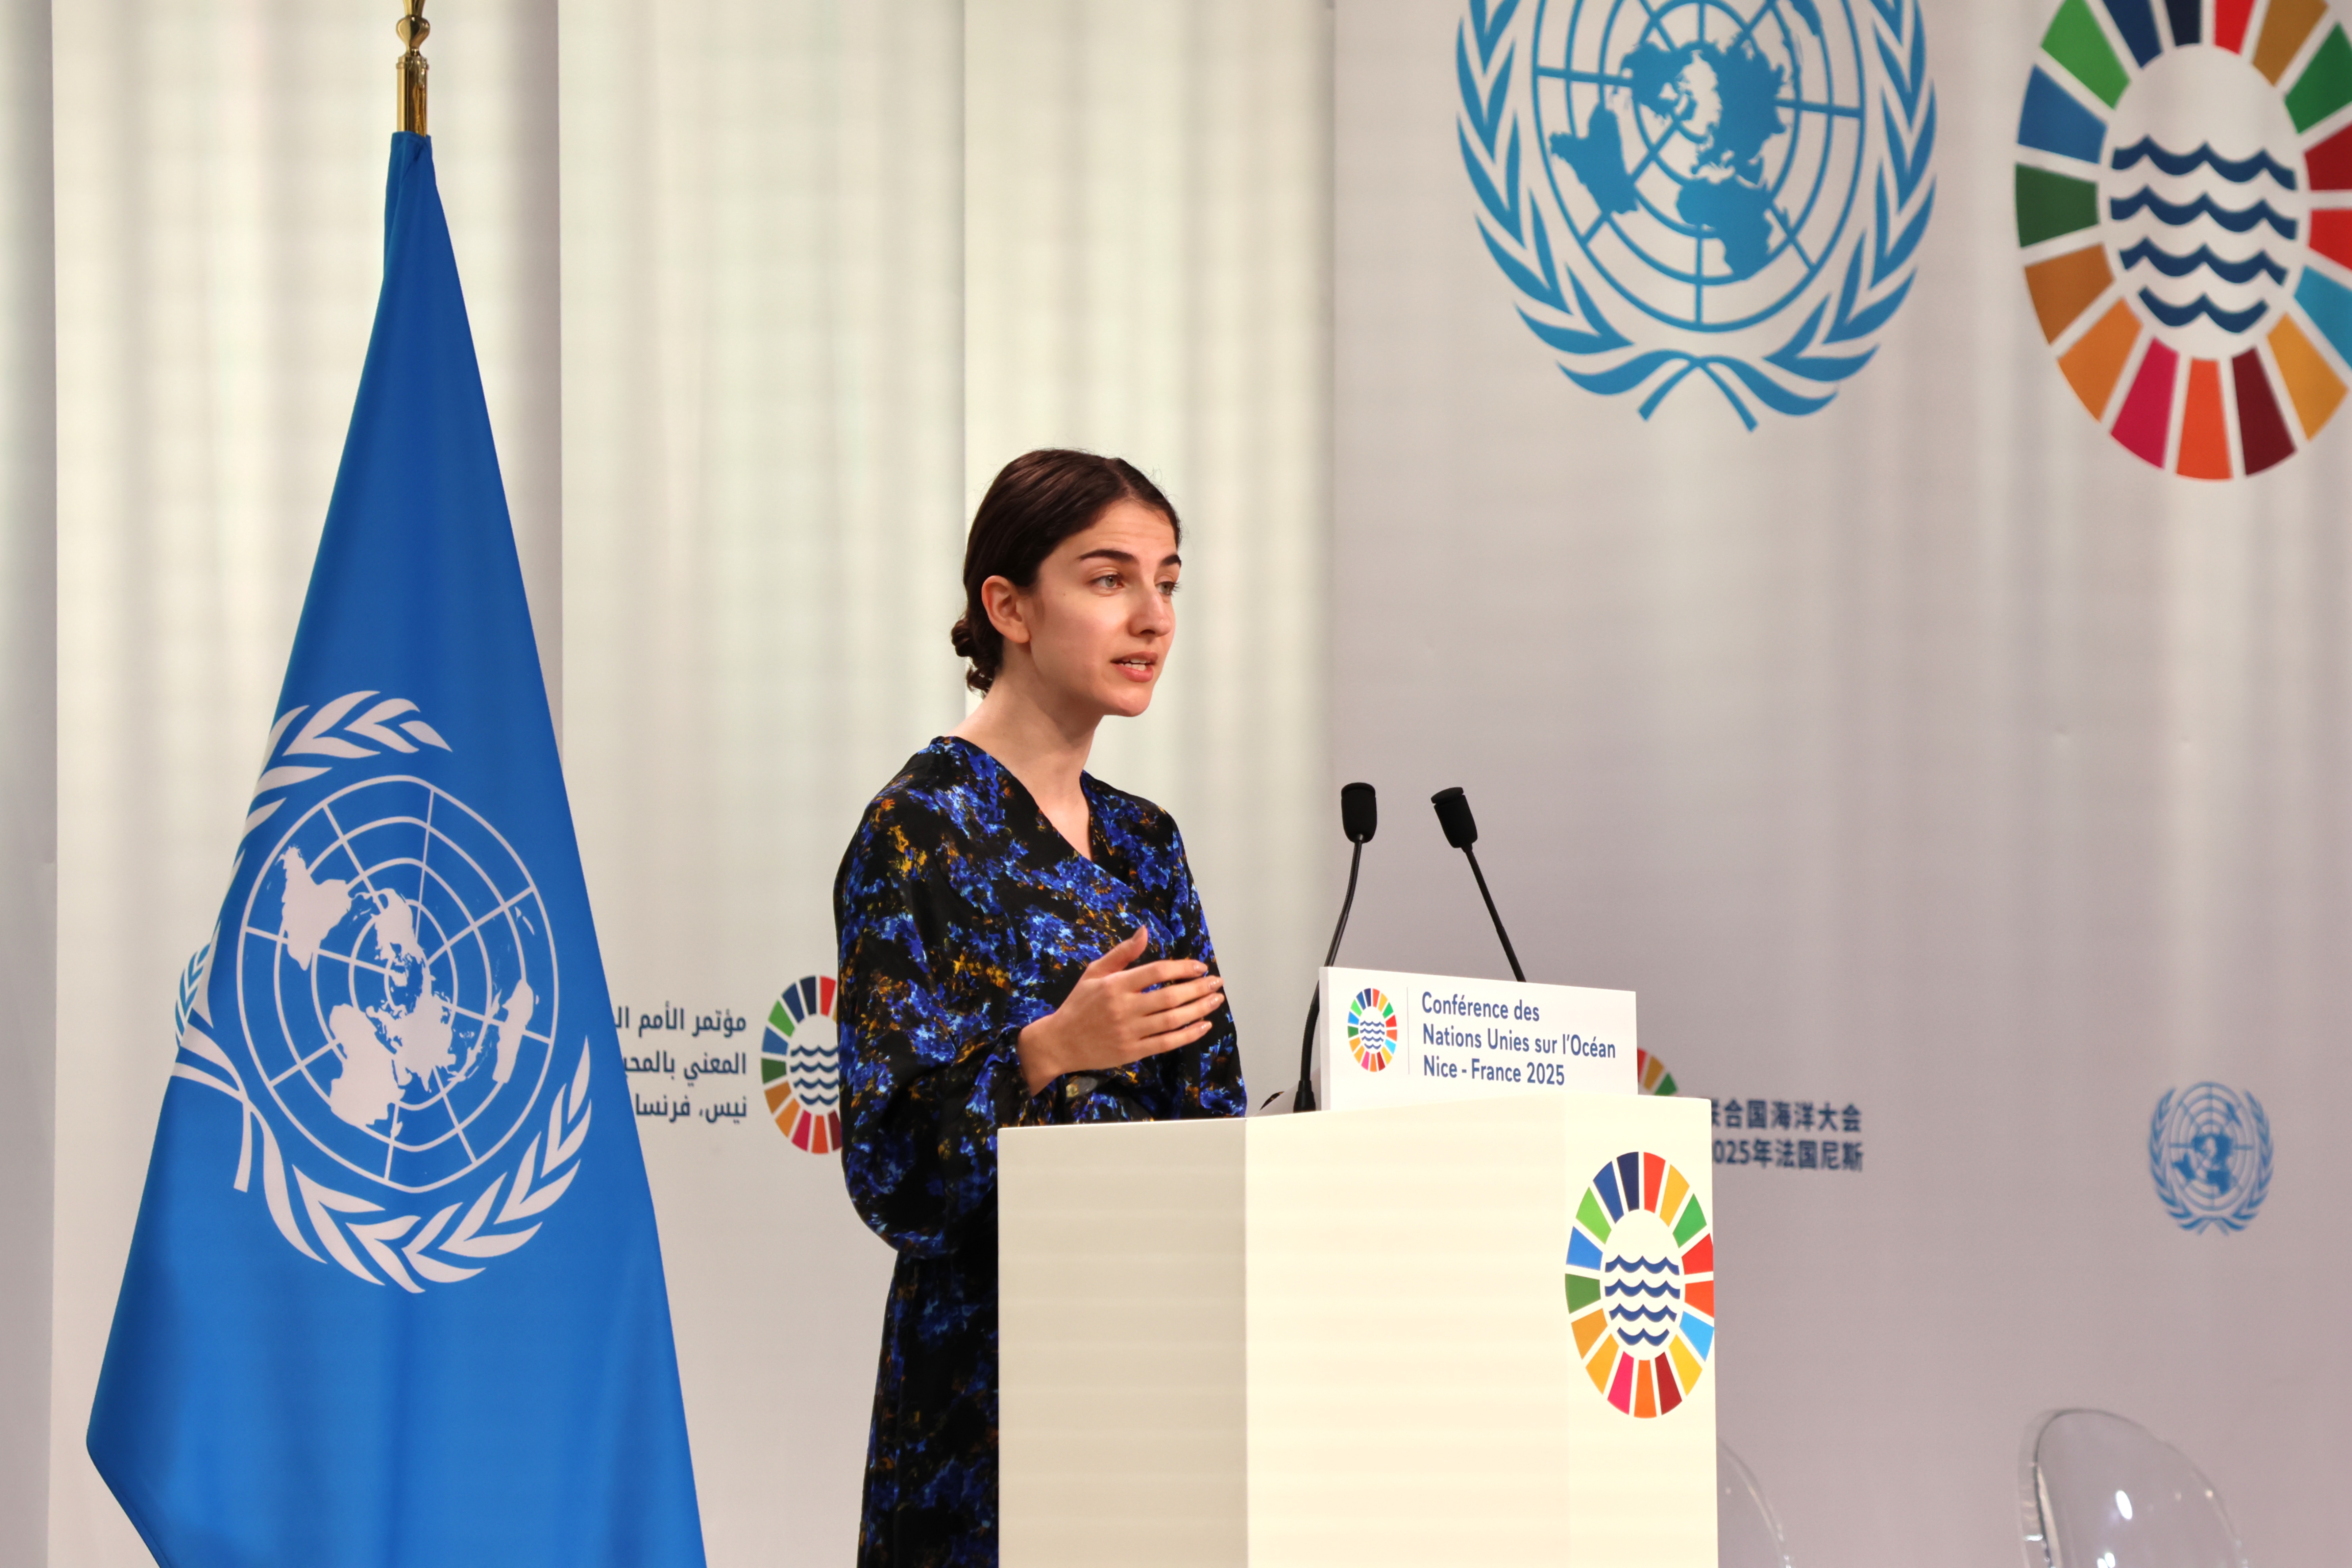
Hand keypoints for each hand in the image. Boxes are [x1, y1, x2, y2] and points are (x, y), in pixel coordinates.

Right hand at [1016, 928, 1224, 1095]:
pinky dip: (1188, 1035)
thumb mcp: (1095, 972)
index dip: (1182, 968)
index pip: (1157, 971)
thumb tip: (1145, 931)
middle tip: (1217, 983)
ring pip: (1172, 1020)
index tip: (1200, 967)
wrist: (1060, 1042)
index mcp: (1115, 985)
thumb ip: (1122, 953)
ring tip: (1215, 1000)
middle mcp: (1124, 1008)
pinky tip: (1203, 1026)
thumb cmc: (1080, 1004)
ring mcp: (1129, 1032)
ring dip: (1199, 1009)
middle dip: (1198, 988)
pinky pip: (1167, 1043)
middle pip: (1170, 996)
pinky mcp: (1133, 1052)